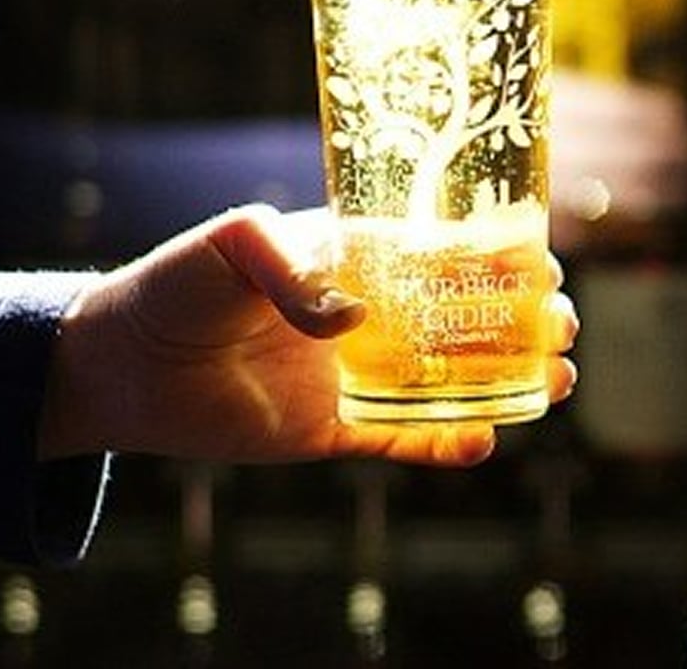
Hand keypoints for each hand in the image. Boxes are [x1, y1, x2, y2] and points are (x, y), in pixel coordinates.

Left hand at [38, 204, 575, 469]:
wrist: (121, 363)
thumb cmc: (177, 282)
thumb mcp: (233, 243)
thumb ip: (292, 267)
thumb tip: (353, 320)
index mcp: (351, 259)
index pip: (440, 253)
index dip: (496, 259)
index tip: (544, 264)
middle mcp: (365, 317)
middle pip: (462, 318)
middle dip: (521, 322)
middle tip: (564, 325)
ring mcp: (353, 376)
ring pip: (448, 381)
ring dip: (505, 383)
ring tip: (557, 382)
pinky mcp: (334, 431)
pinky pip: (403, 440)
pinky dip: (446, 444)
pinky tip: (486, 440)